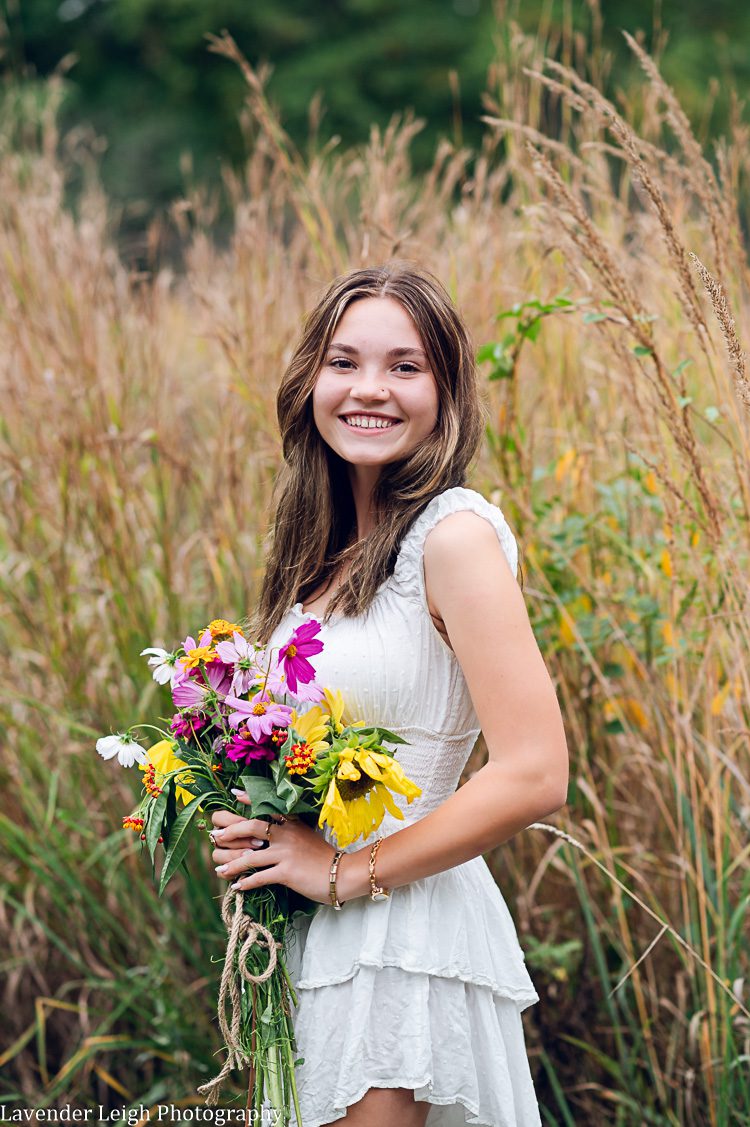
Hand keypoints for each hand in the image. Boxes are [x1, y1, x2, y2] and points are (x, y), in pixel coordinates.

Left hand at [210, 792, 335, 904]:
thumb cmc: (322, 857)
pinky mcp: (287, 872)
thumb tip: (266, 835)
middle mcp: (286, 834)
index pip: (268, 806)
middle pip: (251, 826)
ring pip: (249, 856)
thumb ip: (289, 831)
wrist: (341, 874)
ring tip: (219, 869)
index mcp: (291, 823)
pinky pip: (259, 877)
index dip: (251, 799)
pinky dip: (245, 882)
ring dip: (231, 864)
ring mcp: (286, 852)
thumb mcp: (306, 836)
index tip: (235, 793)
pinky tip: (236, 887)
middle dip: (230, 830)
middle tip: (215, 836)